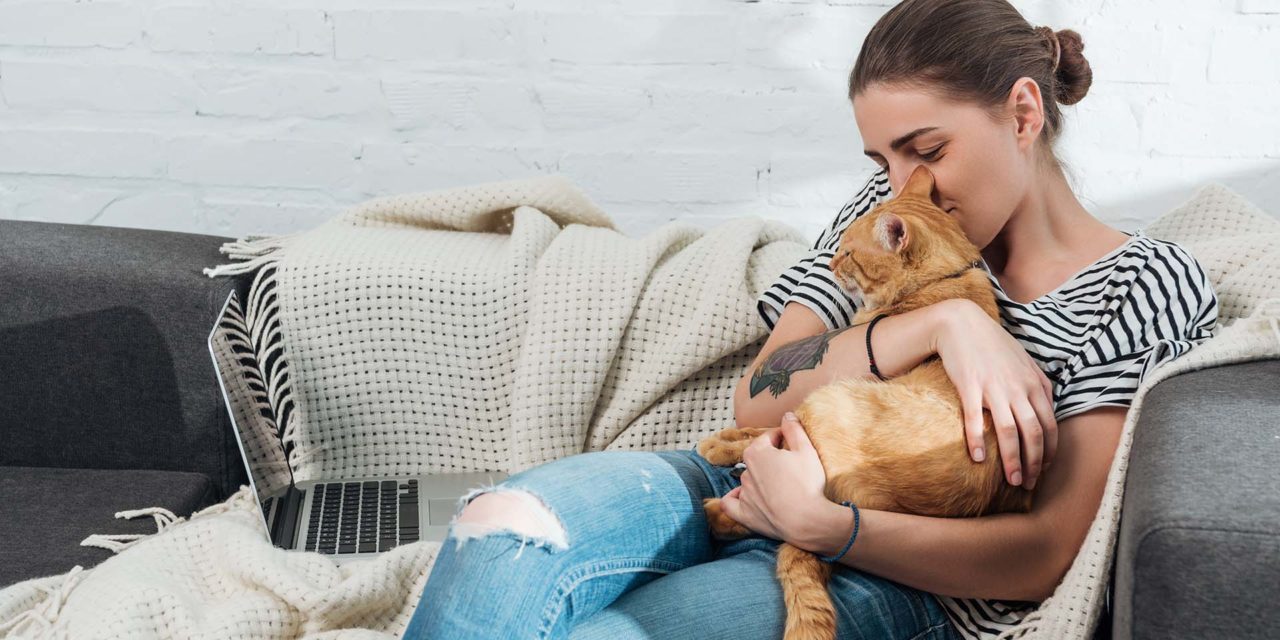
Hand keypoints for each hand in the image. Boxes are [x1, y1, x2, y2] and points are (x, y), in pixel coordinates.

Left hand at [720, 412, 828, 541]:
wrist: (807, 520)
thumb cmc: (807, 483)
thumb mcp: (806, 450)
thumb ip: (794, 429)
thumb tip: (787, 415)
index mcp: (757, 452)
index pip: (768, 437)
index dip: (782, 436)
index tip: (792, 440)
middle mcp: (746, 471)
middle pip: (757, 457)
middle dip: (770, 457)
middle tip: (789, 462)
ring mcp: (744, 493)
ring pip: (748, 479)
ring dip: (759, 477)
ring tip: (778, 483)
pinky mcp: (744, 514)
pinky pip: (731, 504)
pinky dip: (734, 499)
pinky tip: (741, 497)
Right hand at [931, 299, 1059, 489]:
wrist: (962, 323)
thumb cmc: (992, 343)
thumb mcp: (1024, 361)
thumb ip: (1038, 385)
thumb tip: (1047, 408)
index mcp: (1034, 383)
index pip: (1050, 425)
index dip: (1049, 452)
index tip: (1042, 469)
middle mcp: (1018, 388)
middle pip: (1034, 433)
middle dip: (1033, 463)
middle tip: (1027, 484)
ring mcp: (994, 387)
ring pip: (1010, 431)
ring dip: (1012, 460)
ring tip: (1011, 480)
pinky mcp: (970, 386)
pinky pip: (975, 419)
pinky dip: (977, 440)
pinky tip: (977, 459)